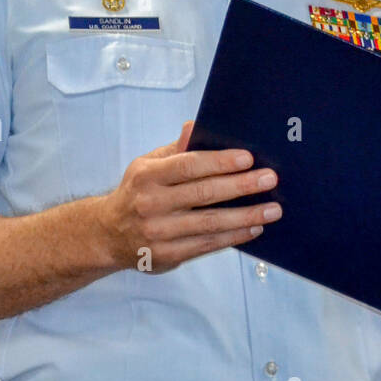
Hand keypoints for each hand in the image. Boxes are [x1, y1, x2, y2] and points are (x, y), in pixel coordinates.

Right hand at [96, 120, 281, 273]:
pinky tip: (254, 228)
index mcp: (147, 175)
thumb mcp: (148, 165)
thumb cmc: (138, 192)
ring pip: (209, 223)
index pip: (188, 165)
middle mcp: (150, 204)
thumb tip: (195, 125)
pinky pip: (207, 244)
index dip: (219, 162)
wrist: (107, 234)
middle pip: (203, 194)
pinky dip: (234, 236)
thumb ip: (177, 149)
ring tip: (273, 209)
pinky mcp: (167, 255)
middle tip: (270, 179)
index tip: (248, 158)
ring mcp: (158, 232)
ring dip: (245, 216)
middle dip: (241, 186)